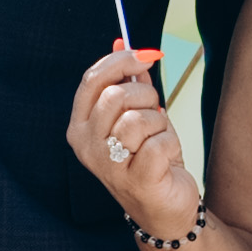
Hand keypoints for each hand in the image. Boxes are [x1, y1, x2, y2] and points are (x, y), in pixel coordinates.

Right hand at [66, 44, 200, 235]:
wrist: (165, 208)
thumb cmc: (150, 159)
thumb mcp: (138, 115)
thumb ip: (129, 82)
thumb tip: (122, 41)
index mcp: (80, 127)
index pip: (91, 81)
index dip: (120, 60)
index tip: (147, 55)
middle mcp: (87, 146)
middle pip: (115, 95)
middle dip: (144, 95)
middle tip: (155, 109)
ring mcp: (109, 166)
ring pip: (137, 118)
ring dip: (159, 123)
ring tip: (158, 138)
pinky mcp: (135, 180)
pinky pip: (158, 142)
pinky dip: (170, 143)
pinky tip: (167, 158)